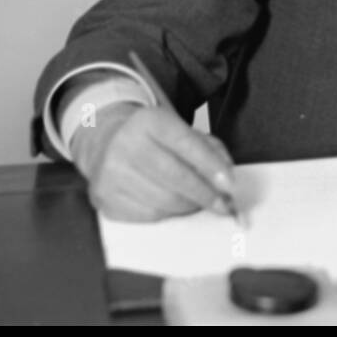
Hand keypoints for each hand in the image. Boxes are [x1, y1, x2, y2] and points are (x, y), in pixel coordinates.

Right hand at [70, 102, 236, 221]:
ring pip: (164, 201)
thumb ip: (209, 149)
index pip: (187, 145)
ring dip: (189, 206)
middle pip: (176, 178)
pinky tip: (173, 205)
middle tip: (223, 205)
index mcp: (149, 121)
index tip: (231, 185)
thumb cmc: (151, 138)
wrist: (105, 139)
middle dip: (206, 195)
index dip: (212, 167)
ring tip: (198, 202)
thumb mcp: (179, 129)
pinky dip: (168, 213)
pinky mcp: (105, 197)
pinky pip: (148, 215)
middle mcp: (126, 144)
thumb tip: (228, 181)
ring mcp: (111, 173)